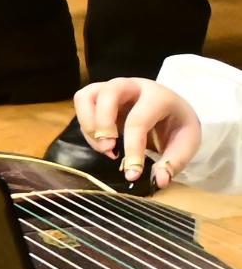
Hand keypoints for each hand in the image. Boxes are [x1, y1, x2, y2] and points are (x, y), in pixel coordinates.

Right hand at [72, 76, 206, 192]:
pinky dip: (85, 126)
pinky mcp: (99, 96)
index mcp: (158, 96)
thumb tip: (159, 181)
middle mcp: (133, 87)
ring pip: (86, 96)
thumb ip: (174, 161)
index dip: (132, 149)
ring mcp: (112, 88)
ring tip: (103, 147)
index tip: (132, 174)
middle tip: (109, 150)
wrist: (171, 108)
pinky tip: (101, 142)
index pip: (139, 120)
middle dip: (103, 124)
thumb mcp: (186, 142)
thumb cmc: (177, 124)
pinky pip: (81, 105)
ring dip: (88, 125)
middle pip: (109, 92)